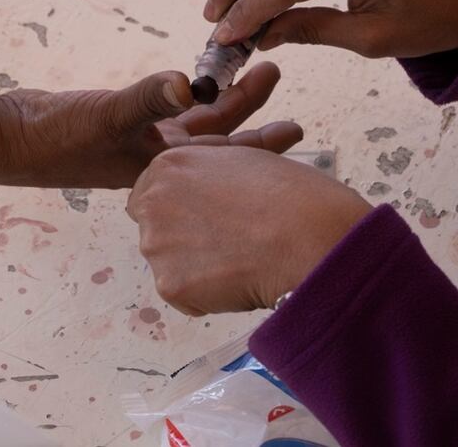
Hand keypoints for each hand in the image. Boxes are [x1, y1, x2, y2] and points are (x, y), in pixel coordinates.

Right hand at [0, 62, 302, 188]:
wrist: (11, 139)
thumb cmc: (58, 137)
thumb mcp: (108, 114)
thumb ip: (150, 98)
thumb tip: (188, 83)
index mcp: (165, 170)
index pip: (227, 161)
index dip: (264, 147)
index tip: (299, 129)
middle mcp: (161, 161)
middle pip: (220, 139)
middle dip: (251, 112)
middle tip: (276, 75)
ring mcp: (142, 143)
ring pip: (198, 123)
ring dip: (225, 98)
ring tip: (255, 68)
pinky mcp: (125, 126)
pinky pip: (171, 112)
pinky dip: (189, 97)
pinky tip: (204, 77)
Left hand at [126, 145, 371, 314]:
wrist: (306, 236)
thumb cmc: (288, 194)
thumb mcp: (241, 162)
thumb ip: (207, 177)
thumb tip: (203, 196)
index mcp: (168, 166)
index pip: (151, 191)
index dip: (179, 208)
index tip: (204, 218)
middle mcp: (152, 203)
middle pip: (153, 228)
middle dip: (181, 237)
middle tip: (225, 243)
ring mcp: (156, 246)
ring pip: (168, 264)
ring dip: (194, 267)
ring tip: (238, 261)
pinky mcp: (169, 285)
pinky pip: (184, 296)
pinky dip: (206, 295)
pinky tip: (238, 281)